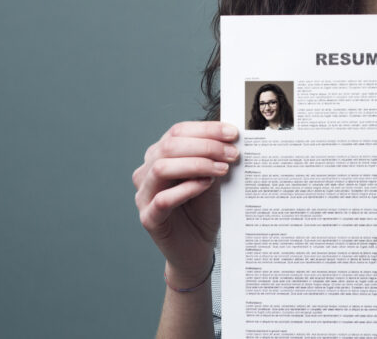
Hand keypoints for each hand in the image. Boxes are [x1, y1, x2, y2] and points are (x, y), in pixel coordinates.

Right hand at [133, 121, 239, 286]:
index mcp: (160, 155)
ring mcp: (144, 195)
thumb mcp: (212, 177)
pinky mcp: (148, 218)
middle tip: (231, 153)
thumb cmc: (203, 210)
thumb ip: (214, 158)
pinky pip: (163, 199)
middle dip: (205, 145)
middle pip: (169, 146)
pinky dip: (186, 188)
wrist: (198, 247)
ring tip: (221, 169)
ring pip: (161, 168)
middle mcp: (147, 172)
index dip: (206, 129)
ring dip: (196, 164)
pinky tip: (206, 185)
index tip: (232, 133)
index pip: (178, 132)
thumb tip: (229, 139)